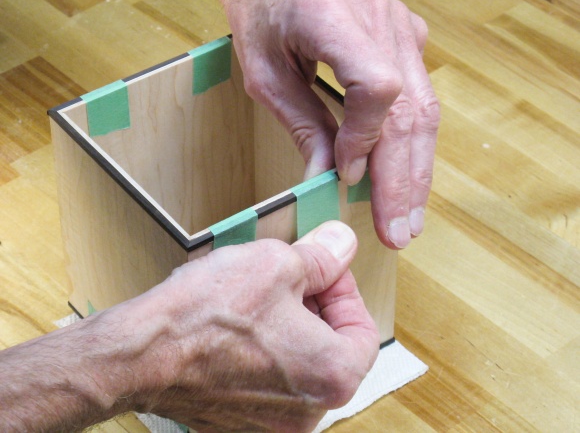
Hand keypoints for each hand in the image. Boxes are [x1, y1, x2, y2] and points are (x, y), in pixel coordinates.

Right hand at [0, 221, 377, 431]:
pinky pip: (270, 380)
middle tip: (292, 277)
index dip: (345, 291)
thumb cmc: (205, 316)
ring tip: (260, 298)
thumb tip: (342, 245)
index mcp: (331, 375)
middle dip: (317, 307)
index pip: (364, 329)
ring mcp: (274, 424)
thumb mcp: (277, 263)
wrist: (139, 356)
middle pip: (332, 349)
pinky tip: (241, 326)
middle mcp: (308, 412)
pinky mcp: (242, 423)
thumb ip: (324, 256)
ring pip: (300, 364)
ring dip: (290, 328)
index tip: (325, 271)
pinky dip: (266, 351)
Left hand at [222, 0, 439, 248]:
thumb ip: (300, 121)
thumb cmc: (263, 6)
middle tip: (397, 232)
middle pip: (409, 112)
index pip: (377, 91)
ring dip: (416, 169)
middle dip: (402, 181)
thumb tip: (324, 176)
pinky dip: (414, 141)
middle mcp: (383, 21)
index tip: (346, 176)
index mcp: (337, 19)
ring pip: (424, 109)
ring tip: (408, 217)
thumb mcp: (265, 69)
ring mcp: (402, 27)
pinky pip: (420, 95)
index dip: (366, 140)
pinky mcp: (407, 36)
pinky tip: (409, 174)